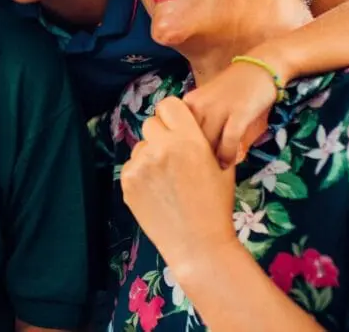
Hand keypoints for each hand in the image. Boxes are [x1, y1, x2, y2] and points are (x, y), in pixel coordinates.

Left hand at [119, 97, 237, 270]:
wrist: (198, 244)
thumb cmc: (216, 205)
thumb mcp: (221, 166)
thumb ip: (202, 139)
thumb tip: (187, 122)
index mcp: (189, 139)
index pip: (168, 104)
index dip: (173, 116)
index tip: (177, 128)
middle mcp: (162, 147)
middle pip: (151, 123)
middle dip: (161, 135)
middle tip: (172, 156)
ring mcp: (141, 164)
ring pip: (140, 146)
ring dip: (150, 156)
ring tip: (166, 181)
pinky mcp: (127, 181)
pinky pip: (131, 166)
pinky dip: (141, 175)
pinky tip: (156, 192)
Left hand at [182, 60, 276, 167]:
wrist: (259, 67)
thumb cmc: (234, 92)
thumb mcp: (210, 108)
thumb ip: (202, 130)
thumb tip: (196, 159)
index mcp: (188, 104)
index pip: (173, 134)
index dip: (179, 152)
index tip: (184, 163)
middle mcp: (199, 105)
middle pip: (186, 141)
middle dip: (192, 161)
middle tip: (198, 174)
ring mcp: (218, 108)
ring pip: (206, 144)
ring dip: (210, 162)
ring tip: (213, 173)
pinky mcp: (239, 112)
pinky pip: (228, 141)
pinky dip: (228, 156)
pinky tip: (228, 163)